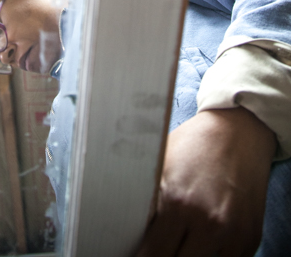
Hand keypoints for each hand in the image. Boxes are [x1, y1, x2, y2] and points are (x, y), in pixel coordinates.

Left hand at [137, 107, 275, 256]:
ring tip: (182, 241)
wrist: (239, 131)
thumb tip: (126, 227)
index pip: (153, 254)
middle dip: (165, 256)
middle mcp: (207, 222)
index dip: (143, 255)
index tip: (141, 250)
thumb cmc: (195, 144)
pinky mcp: (249, 238)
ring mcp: (232, 234)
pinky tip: (204, 241)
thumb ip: (147, 199)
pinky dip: (214, 256)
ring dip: (190, 256)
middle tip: (161, 244)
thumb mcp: (161, 162)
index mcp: (178, 202)